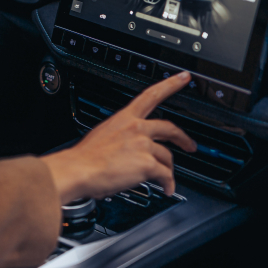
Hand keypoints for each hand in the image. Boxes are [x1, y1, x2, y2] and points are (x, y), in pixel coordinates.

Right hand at [42, 72, 196, 204]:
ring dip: (167, 170)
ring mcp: (143, 145)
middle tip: (190, 145)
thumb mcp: (101, 135)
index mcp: (123, 118)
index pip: (151, 95)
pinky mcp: (148, 163)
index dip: (170, 84)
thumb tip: (127, 147)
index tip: (183, 77)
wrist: (78, 170)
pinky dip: (168, 185)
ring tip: (163, 180)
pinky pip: (166, 175)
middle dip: (183, 138)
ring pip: (167, 157)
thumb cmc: (84, 157)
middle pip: (169, 128)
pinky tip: (166, 189)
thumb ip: (120, 136)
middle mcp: (136, 128)